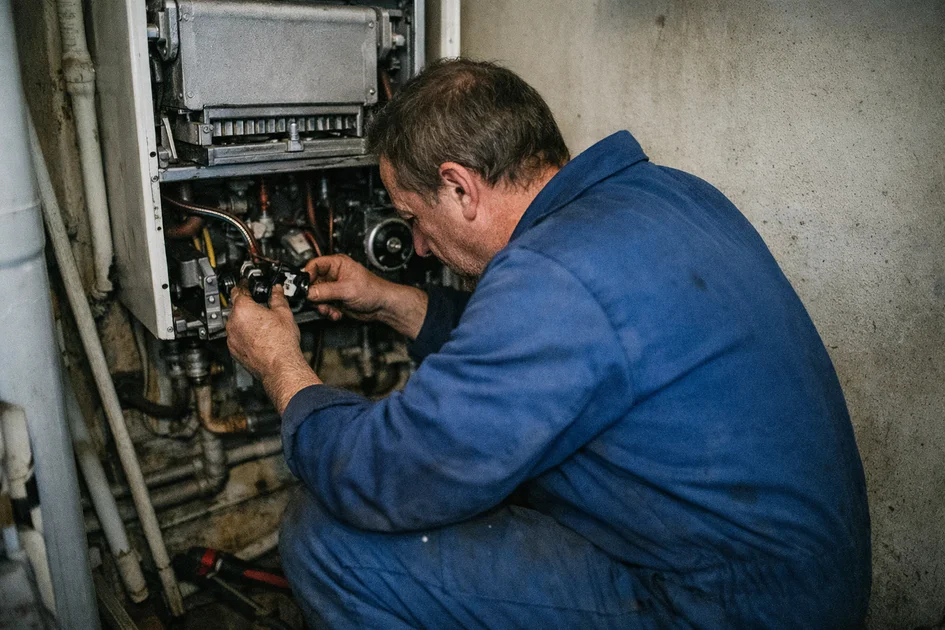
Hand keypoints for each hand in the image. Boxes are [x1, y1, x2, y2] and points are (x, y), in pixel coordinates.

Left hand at [226, 285, 319, 413]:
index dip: (245, 285)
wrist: (280, 366)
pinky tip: (258, 337)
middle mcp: (233, 323)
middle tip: (261, 306)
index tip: (249, 285)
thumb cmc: (281, 343)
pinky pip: (236, 337)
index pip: (239, 290)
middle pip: (236, 307)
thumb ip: (278, 298)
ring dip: (244, 321)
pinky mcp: (234, 351)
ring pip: (235, 323)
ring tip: (262, 324)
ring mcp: (231, 338)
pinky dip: (244, 335)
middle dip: (247, 305)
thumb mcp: (284, 313)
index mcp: (243, 309)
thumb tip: (277, 290)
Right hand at [304, 254, 394, 320]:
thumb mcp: (347, 289)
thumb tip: (308, 292)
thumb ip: (325, 291)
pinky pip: (323, 306)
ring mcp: (333, 288)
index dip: (307, 275)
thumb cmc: (373, 290)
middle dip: (315, 296)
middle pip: (312, 283)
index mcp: (337, 264)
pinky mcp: (335, 300)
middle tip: (319, 302)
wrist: (382, 306)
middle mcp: (333, 275)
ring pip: (316, 297)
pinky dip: (328, 311)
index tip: (304, 287)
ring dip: (322, 306)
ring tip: (331, 309)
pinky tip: (337, 313)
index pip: (314, 265)